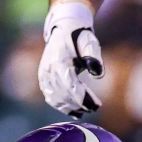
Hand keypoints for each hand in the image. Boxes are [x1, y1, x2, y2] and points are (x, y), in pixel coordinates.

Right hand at [38, 0, 103, 117]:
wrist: (63, 29)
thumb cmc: (79, 37)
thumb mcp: (89, 43)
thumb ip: (94, 56)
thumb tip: (98, 73)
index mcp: (58, 61)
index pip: (70, 86)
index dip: (83, 98)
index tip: (97, 105)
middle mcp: (48, 69)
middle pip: (64, 94)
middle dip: (80, 104)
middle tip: (94, 109)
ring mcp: (43, 75)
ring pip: (55, 98)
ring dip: (71, 107)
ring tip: (85, 111)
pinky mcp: (43, 79)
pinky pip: (50, 97)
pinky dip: (61, 106)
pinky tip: (74, 112)